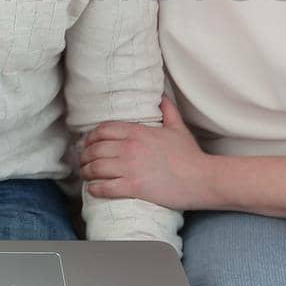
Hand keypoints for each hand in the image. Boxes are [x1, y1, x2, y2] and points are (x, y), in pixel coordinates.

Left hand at [81, 96, 218, 210]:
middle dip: (85, 156)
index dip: (91, 137)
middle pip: (95, 149)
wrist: (202, 178)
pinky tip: (92, 189)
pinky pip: (104, 187)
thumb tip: (162, 96)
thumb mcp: (178, 128)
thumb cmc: (190, 155)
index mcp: (138, 132)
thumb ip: (168, 110)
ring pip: (95, 168)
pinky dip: (94, 189)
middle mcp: (130, 147)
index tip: (88, 143)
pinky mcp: (133, 187)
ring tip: (86, 175)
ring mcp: (130, 168)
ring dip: (86, 172)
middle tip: (83, 161)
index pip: (103, 130)